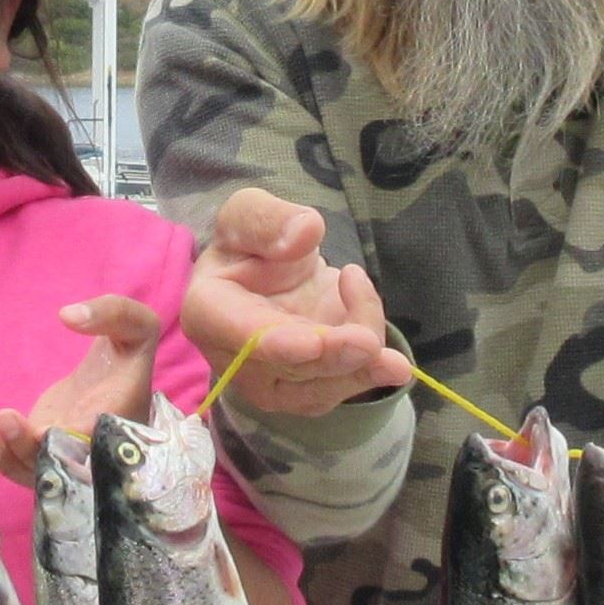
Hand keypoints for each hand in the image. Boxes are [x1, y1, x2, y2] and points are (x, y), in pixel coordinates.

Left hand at [0, 295, 162, 484]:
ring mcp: (70, 454)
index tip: (50, 428)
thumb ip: (113, 312)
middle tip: (6, 419)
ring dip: (12, 460)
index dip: (76, 440)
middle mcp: (97, 446)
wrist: (115, 375)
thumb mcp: (135, 325)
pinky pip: (28, 467)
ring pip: (43, 474)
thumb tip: (69, 316)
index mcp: (122, 417)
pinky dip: (5, 461)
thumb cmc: (127, 352)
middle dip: (34, 452)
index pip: (103, 439)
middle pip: (67, 465)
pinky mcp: (48, 452)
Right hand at [181, 188, 412, 417]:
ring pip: (320, 387)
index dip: (275, 342)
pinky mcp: (310, 392)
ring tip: (394, 359)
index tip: (312, 342)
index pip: (240, 332)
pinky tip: (389, 352)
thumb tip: (305, 233)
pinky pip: (343, 386)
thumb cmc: (254, 246)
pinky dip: (372, 369)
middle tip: (368, 343)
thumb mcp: (249, 212)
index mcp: (209, 311)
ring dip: (360, 369)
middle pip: (287, 368)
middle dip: (331, 357)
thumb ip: (268, 220)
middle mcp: (235, 359)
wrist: (275, 278)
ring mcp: (272, 383)